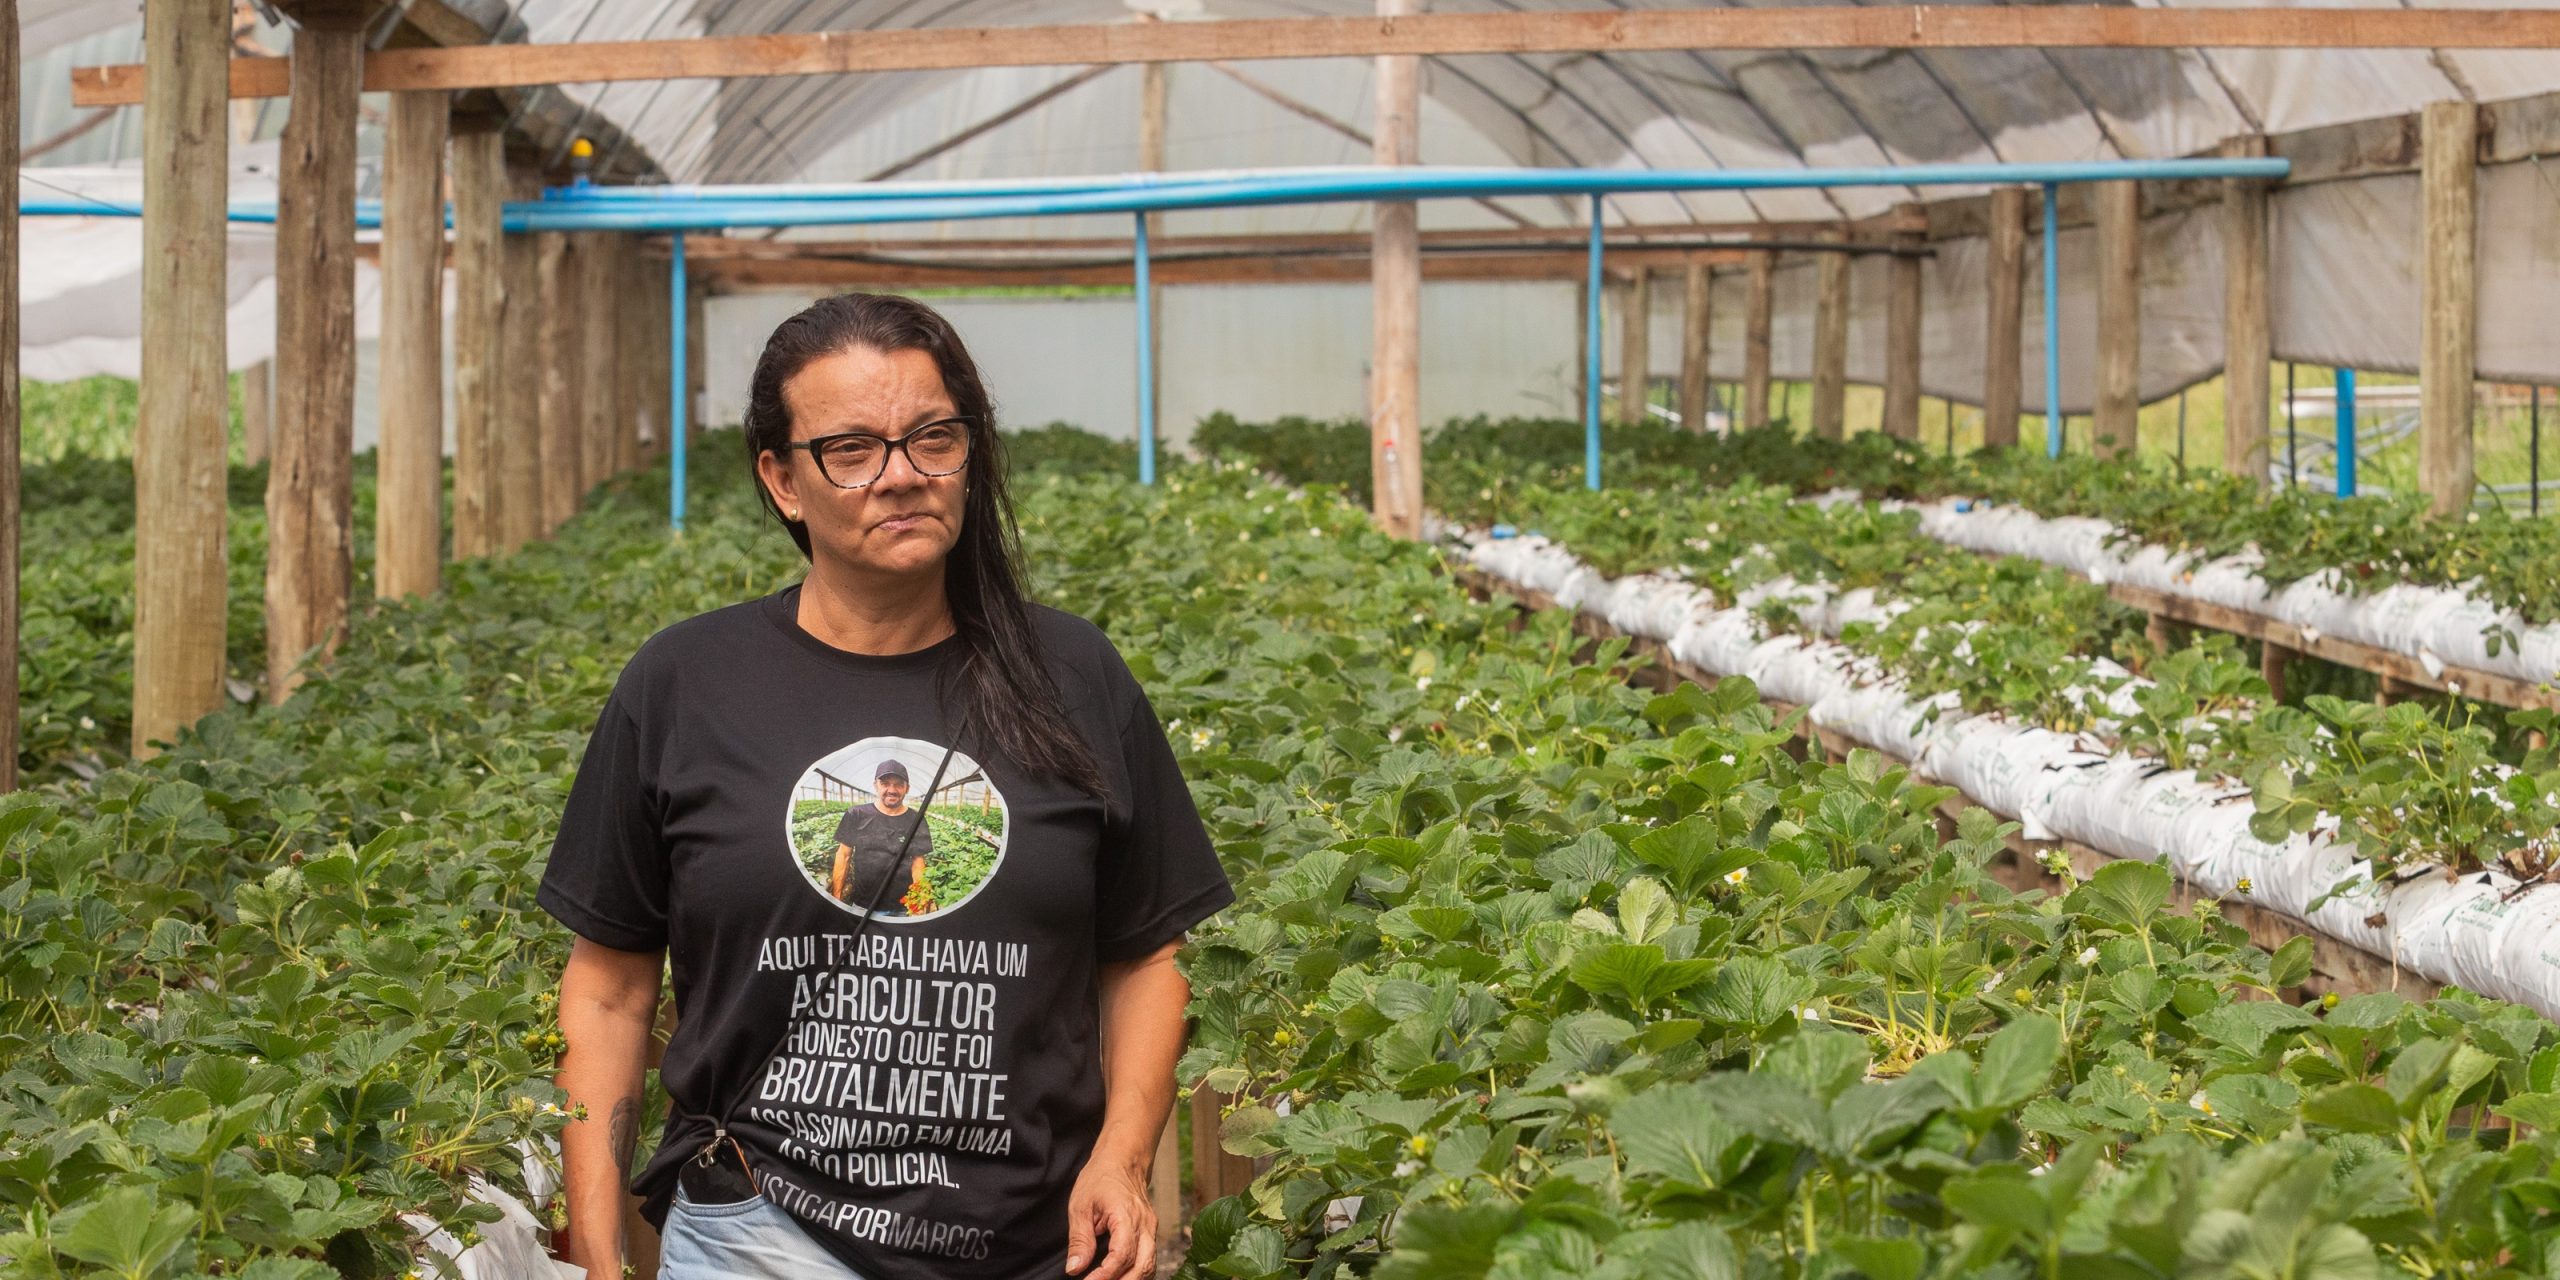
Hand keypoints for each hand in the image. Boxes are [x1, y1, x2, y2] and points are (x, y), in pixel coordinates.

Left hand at [1064, 1153, 1153, 1278]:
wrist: (1123, 1160)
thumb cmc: (1100, 1178)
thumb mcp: (1080, 1206)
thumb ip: (1079, 1240)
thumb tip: (1074, 1268)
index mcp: (1126, 1216)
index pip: (1121, 1256)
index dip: (1105, 1275)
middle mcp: (1145, 1224)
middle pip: (1142, 1266)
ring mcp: (1151, 1229)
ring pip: (1149, 1266)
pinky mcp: (1151, 1232)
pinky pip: (1149, 1259)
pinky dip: (1138, 1273)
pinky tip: (1122, 1277)